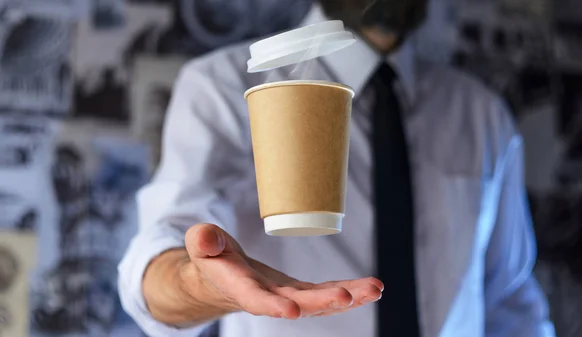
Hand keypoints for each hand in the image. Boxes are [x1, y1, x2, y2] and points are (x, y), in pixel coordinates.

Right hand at [179, 223, 383, 318]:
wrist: (219, 275)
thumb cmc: (209, 257)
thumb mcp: (200, 244)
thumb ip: (203, 241)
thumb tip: (206, 238)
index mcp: (239, 288)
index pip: (256, 300)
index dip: (272, 306)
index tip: (292, 311)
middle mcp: (267, 297)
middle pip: (297, 304)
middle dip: (322, 302)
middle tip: (346, 297)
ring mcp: (286, 296)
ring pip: (319, 301)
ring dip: (347, 297)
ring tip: (374, 289)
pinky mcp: (299, 291)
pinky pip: (326, 292)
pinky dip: (349, 291)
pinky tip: (371, 288)